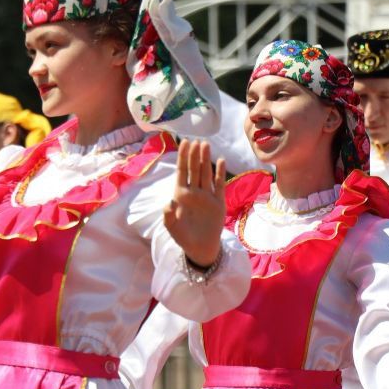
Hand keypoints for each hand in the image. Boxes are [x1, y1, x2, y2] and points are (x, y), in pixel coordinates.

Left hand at [163, 139, 227, 266]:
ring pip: (206, 173)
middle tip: (197, 140)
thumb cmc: (183, 237)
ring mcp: (206, 196)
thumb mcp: (172, 227)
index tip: (184, 142)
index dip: (183, 157)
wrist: (200, 248)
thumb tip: (169, 202)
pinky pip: (219, 185)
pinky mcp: (218, 202)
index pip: (182, 172)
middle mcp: (193, 192)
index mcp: (180, 195)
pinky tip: (220, 161)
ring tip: (206, 145)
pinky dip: (220, 173)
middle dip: (194, 155)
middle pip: (194, 169)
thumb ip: (168, 216)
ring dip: (206, 160)